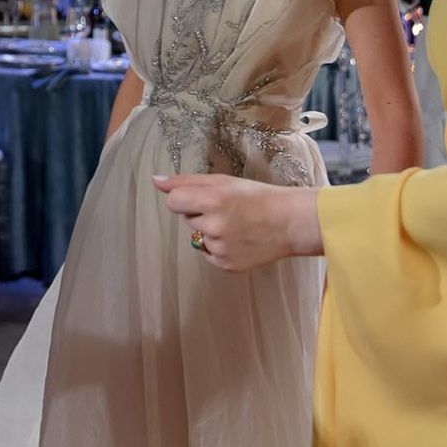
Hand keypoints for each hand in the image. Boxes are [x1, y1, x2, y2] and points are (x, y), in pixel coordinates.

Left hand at [153, 175, 320, 271]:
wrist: (291, 223)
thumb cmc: (258, 198)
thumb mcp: (224, 182)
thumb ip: (186, 182)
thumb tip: (156, 181)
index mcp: (213, 201)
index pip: (173, 202)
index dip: (184, 198)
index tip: (202, 198)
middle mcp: (214, 227)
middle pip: (188, 219)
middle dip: (202, 214)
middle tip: (230, 210)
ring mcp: (220, 249)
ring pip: (199, 237)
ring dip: (211, 231)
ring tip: (238, 225)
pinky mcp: (226, 265)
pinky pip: (209, 254)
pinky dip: (220, 248)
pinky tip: (239, 239)